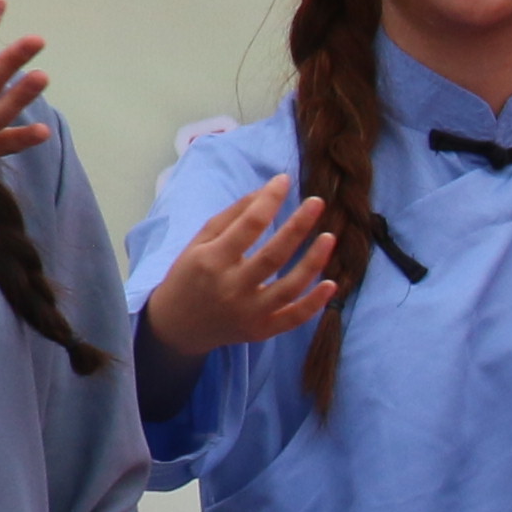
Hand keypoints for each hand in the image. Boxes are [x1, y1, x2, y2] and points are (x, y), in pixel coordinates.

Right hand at [137, 172, 338, 363]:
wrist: (179, 325)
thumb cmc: (190, 275)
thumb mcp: (201, 241)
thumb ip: (233, 216)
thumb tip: (268, 190)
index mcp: (212, 261)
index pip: (248, 226)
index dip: (269, 201)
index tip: (285, 181)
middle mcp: (232, 288)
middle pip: (273, 256)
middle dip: (298, 227)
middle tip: (317, 202)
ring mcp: (249, 313)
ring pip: (289, 287)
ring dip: (313, 262)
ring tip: (330, 237)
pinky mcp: (261, 331)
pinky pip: (293, 319)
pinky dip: (314, 303)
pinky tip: (332, 283)